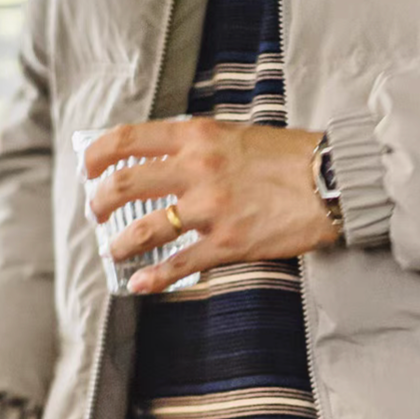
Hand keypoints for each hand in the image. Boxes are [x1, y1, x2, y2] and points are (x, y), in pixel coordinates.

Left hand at [84, 118, 340, 293]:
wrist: (332, 182)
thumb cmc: (290, 157)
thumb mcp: (237, 134)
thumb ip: (199, 144)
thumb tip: (162, 158)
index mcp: (198, 136)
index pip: (127, 139)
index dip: (96, 156)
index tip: (88, 169)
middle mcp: (197, 169)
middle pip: (124, 184)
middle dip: (99, 202)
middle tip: (97, 213)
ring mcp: (211, 208)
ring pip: (144, 229)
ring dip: (119, 243)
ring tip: (114, 250)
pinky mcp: (228, 243)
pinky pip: (179, 263)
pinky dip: (153, 277)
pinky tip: (140, 284)